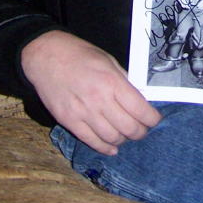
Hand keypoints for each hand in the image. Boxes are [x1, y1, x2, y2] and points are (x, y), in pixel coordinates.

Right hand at [21, 30, 160, 155]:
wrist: (47, 57)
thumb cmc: (80, 55)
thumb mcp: (108, 60)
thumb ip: (123, 81)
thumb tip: (138, 98)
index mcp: (112, 81)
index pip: (140, 109)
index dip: (152, 119)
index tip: (155, 120)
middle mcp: (99, 100)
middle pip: (129, 128)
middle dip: (140, 132)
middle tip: (143, 129)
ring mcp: (83, 113)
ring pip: (112, 138)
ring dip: (124, 140)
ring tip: (127, 135)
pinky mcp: (69, 122)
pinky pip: (91, 142)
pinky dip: (105, 148)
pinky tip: (112, 147)